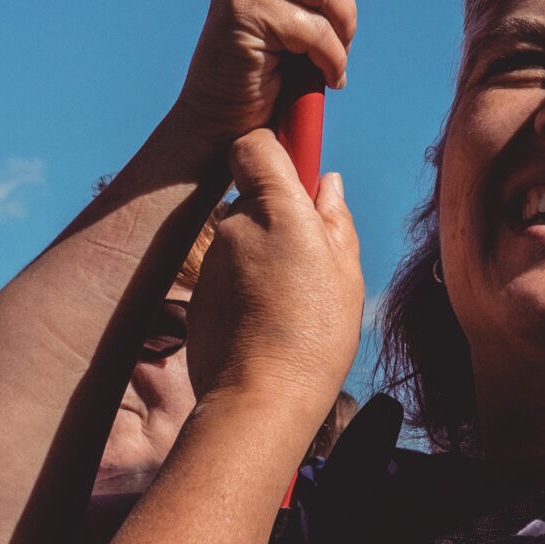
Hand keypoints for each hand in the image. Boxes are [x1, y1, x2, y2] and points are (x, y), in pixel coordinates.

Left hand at [185, 131, 364, 416]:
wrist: (261, 399)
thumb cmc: (314, 336)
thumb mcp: (346, 272)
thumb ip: (335, 217)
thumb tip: (327, 182)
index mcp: (276, 209)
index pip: (256, 144)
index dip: (275, 147)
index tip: (297, 164)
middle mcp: (234, 226)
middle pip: (254, 198)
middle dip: (279, 216)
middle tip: (311, 258)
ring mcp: (211, 259)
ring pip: (242, 239)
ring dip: (264, 256)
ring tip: (292, 302)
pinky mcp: (198, 291)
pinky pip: (228, 273)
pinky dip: (246, 287)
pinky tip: (267, 320)